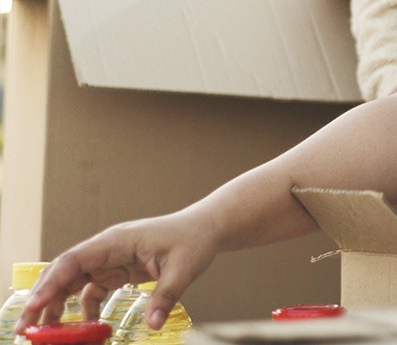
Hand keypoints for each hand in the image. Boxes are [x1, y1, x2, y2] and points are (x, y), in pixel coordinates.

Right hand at [19, 211, 219, 331]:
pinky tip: (87, 328)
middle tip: (26, 327)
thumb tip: (153, 324)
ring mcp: (110, 259)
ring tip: (46, 332)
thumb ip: (166, 296)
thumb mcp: (183, 269)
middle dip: (43, 298)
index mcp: (116, 241)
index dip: (51, 283)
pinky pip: (92, 290)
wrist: (206, 228)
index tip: (34, 307)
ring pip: (74, 282)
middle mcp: (107, 248)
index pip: (73, 260)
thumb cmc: (194, 241)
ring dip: (59, 305)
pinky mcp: (118, 269)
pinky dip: (85, 308)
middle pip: (65, 272)